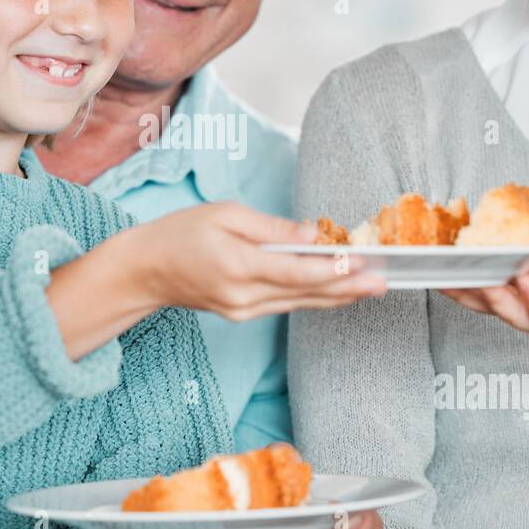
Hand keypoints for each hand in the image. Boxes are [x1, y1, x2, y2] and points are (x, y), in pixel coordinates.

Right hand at [127, 202, 386, 321]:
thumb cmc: (179, 233)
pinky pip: (286, 305)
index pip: (298, 272)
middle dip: (349, 287)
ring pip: (300, 303)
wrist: (144, 271)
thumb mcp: (224, 214)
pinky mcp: (241, 314)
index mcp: (238, 265)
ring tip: (371, 287)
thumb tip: (311, 235)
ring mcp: (242, 310)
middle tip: (384, 282)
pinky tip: (336, 291)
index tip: (365, 264)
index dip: (335, 270)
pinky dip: (313, 297)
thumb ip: (271, 228)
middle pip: (307, 293)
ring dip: (337, 295)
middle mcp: (243, 296)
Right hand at [440, 222, 528, 359]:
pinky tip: (526, 283)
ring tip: (479, 276)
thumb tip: (516, 210)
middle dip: (461, 285)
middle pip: (485, 297)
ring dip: (491, 295)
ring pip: (509, 311)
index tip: (438, 252)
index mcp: (526, 277)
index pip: (485, 274)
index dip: (461, 266)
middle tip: (439, 270)